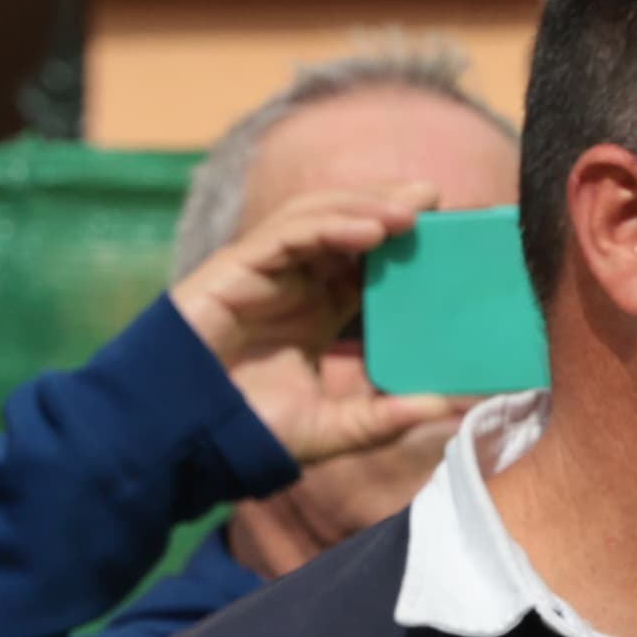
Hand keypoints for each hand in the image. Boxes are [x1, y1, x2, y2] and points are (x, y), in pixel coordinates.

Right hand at [174, 182, 459, 471]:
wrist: (185, 440)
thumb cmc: (249, 432)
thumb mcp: (334, 428)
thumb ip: (386, 417)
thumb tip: (451, 408)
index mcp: (317, 308)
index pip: (367, 259)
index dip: (404, 240)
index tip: (450, 232)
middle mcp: (293, 281)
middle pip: (347, 223)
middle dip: (390, 204)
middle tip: (438, 196)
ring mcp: (264, 270)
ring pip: (319, 215)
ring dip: (365, 205)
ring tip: (412, 209)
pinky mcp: (236, 267)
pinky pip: (287, 232)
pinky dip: (330, 224)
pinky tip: (369, 228)